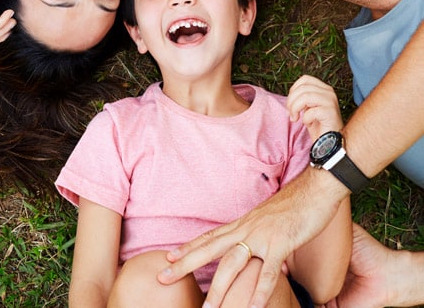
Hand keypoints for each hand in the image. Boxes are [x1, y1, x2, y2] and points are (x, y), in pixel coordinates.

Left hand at [158, 167, 345, 307]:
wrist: (316, 188)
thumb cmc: (296, 205)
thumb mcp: (269, 219)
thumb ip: (258, 233)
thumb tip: (253, 248)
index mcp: (244, 223)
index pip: (210, 236)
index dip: (189, 247)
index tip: (169, 257)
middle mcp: (247, 229)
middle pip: (210, 248)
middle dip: (186, 263)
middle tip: (163, 277)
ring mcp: (262, 236)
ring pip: (233, 264)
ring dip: (219, 289)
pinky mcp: (281, 243)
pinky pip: (267, 271)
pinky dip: (259, 291)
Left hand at [287, 75, 342, 140]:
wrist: (329, 142)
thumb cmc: (318, 125)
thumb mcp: (308, 107)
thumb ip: (302, 97)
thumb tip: (291, 93)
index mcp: (324, 88)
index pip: (305, 79)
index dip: (293, 90)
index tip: (291, 103)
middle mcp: (329, 92)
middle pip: (303, 88)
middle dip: (291, 101)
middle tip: (292, 114)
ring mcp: (331, 101)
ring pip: (305, 96)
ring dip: (295, 108)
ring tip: (296, 118)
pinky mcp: (330, 113)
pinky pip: (311, 112)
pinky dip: (305, 119)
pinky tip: (309, 124)